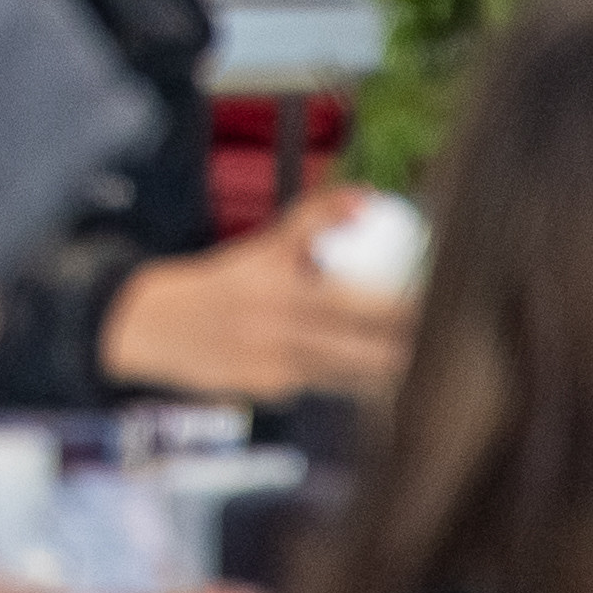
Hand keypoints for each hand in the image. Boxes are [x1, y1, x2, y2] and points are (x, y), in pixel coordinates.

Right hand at [98, 228, 414, 406]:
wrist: (157, 325)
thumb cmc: (225, 282)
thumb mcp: (266, 247)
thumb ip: (315, 219)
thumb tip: (368, 198)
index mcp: (283, 288)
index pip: (361, 301)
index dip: (404, 309)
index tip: (434, 301)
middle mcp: (281, 331)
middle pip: (366, 351)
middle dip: (406, 350)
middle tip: (436, 341)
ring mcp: (277, 367)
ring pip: (351, 377)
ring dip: (383, 372)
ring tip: (412, 363)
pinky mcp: (271, 393)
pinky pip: (319, 388)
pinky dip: (340, 381)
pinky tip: (351, 374)